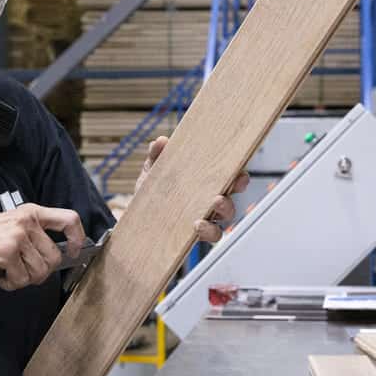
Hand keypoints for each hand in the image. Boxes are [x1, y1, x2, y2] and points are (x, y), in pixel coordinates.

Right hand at [0, 204, 85, 290]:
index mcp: (31, 212)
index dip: (76, 239)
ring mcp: (17, 236)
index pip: (69, 220)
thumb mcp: (13, 225)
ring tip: (8, 271)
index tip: (72, 252)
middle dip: (40, 272)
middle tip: (23, 271)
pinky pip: (21, 279)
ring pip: (39, 272)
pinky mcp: (7, 251)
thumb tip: (62, 253)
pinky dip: (10, 283)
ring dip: (23, 279)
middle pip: (54, 258)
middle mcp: (27, 222)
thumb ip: (36, 234)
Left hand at [135, 136, 249, 242]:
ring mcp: (205, 218)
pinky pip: (211, 234)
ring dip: (225, 209)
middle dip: (236, 190)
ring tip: (215, 203)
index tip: (240, 173)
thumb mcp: (153, 171)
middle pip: (232, 195)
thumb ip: (157, 156)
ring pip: (226, 216)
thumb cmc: (152, 192)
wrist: (135, 217)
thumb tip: (161, 141)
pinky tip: (197, 224)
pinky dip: (208, 230)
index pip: (228, 178)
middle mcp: (209, 202)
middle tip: (228, 187)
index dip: (239, 176)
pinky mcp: (195, 233)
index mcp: (205, 184)